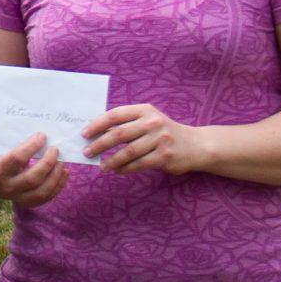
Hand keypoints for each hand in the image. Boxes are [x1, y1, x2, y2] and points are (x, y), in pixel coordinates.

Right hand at [0, 132, 67, 205]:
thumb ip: (14, 143)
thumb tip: (38, 133)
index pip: (17, 159)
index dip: (32, 147)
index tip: (42, 135)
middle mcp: (7, 186)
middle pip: (33, 178)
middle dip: (48, 163)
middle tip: (55, 149)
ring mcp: (17, 197)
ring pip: (42, 191)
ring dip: (56, 176)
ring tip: (61, 162)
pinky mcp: (26, 202)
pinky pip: (46, 197)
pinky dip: (58, 185)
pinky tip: (63, 172)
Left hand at [84, 104, 208, 174]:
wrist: (196, 145)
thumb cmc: (164, 132)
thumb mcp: (148, 120)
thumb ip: (127, 123)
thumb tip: (96, 132)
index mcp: (144, 110)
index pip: (115, 115)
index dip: (97, 124)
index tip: (84, 134)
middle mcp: (152, 123)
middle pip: (119, 134)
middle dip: (99, 144)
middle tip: (87, 152)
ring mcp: (159, 140)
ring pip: (128, 152)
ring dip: (111, 160)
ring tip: (102, 166)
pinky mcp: (165, 156)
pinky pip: (139, 164)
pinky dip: (125, 168)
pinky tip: (117, 170)